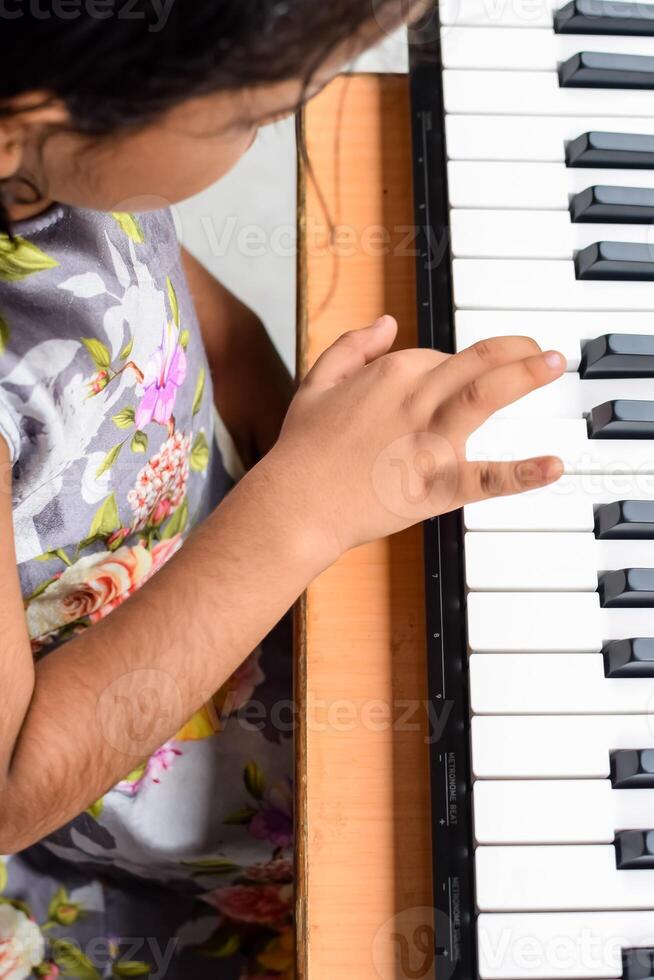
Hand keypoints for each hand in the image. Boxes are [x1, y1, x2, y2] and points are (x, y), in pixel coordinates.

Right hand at [268, 316, 564, 561]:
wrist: (294, 504)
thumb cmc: (302, 450)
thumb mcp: (316, 383)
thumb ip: (352, 346)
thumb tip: (387, 322)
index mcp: (390, 373)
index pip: (440, 360)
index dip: (454, 372)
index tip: (458, 387)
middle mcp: (413, 398)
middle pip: (476, 363)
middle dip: (517, 351)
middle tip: (545, 353)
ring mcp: (427, 442)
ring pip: (484, 396)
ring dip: (525, 376)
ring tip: (555, 364)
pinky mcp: (434, 485)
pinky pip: (484, 477)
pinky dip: (521, 473)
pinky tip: (553, 466)